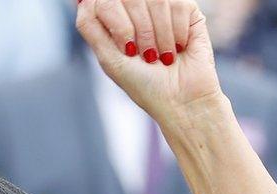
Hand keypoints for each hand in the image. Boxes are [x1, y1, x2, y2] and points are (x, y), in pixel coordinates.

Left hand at [75, 0, 222, 122]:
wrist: (180, 100)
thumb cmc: (142, 84)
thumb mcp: (108, 57)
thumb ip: (89, 25)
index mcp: (114, 20)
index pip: (105, 0)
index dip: (117, 22)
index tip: (127, 49)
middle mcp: (137, 11)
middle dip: (140, 30)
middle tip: (147, 56)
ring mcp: (162, 9)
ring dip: (159, 35)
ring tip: (163, 56)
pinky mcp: (187, 11)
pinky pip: (179, 5)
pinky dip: (177, 32)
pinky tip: (177, 48)